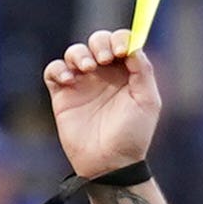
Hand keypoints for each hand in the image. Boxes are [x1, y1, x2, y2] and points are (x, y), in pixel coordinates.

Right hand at [42, 29, 162, 177]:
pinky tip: (69, 80)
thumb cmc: (132, 135)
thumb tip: (133, 46)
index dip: (120, 39)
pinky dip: (59, 69)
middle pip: (97, 41)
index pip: (121, 42)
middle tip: (103, 59)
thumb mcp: (148, 102)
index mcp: (126, 72)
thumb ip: (143, 71)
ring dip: (79, 54)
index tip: (120, 51)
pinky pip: (54, 71)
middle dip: (99, 43)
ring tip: (86, 68)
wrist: (110, 164)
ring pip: (75, 52)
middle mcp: (104, 74)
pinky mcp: (63, 95)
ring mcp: (82, 83)